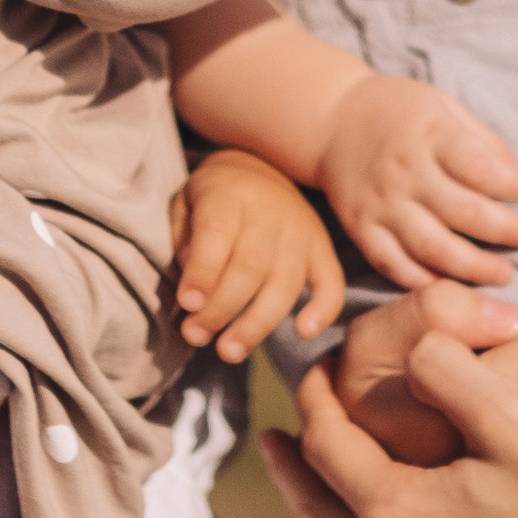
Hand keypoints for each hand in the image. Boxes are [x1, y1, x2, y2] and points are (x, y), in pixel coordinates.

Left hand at [171, 148, 345, 359]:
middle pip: (251, 265)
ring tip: (229, 351)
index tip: (187, 305)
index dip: (203, 272)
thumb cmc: (215, 195)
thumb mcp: (187, 201)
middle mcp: (270, 212)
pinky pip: (332, 281)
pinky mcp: (323, 248)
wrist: (263, 166)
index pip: (218, 233)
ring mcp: (302, 231)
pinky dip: (324, 308)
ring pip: (285, 282)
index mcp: (230, 195)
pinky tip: (305, 332)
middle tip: (195, 336)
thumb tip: (193, 289)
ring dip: (256, 323)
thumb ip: (185, 240)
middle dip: (221, 308)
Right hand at [316, 70, 517, 286]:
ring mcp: (380, 204)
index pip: (480, 167)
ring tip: (504, 273)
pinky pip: (394, 265)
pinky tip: (456, 288)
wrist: (330, 119)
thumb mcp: (443, 106)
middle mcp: (403, 171)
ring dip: (475, 268)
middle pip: (464, 212)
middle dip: (509, 231)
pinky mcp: (360, 228)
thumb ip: (481, 141)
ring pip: (432, 247)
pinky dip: (427, 283)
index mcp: (428, 134)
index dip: (514, 185)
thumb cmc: (398, 111)